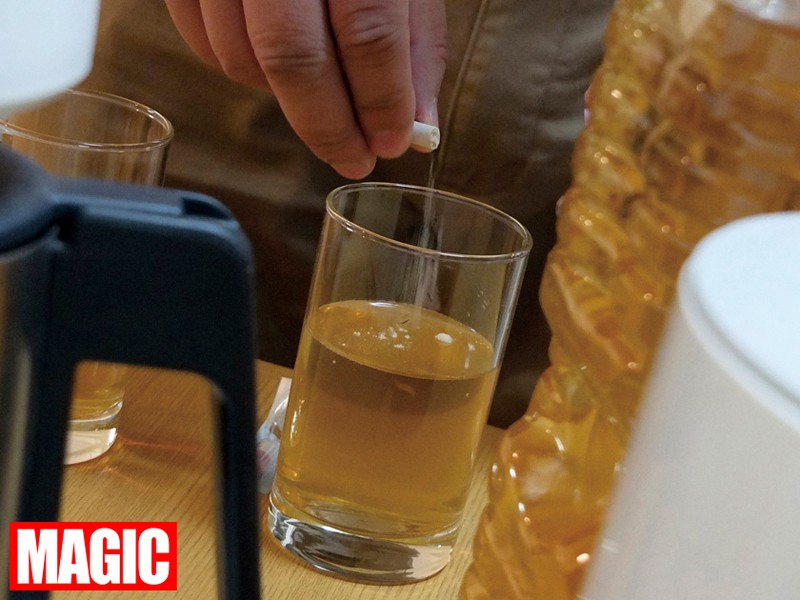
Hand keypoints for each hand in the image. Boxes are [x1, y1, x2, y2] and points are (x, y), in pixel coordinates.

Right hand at [164, 0, 446, 178]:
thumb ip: (414, 42)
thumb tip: (414, 125)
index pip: (367, 31)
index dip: (380, 100)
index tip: (389, 143)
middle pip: (292, 56)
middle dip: (327, 125)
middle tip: (353, 157)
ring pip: (241, 57)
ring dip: (287, 101)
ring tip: (323, 103)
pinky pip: (203, 43)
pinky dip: (243, 72)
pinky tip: (276, 70)